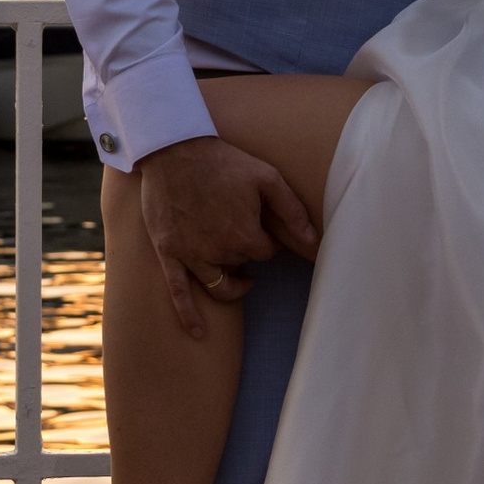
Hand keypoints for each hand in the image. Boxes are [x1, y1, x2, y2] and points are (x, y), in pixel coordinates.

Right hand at [137, 133, 318, 338]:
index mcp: (244, 234)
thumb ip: (291, 210)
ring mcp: (191, 255)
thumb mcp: (265, 177)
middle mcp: (219, 250)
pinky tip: (200, 333)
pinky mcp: (169, 253)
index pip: (266, 252)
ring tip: (240, 277)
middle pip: (242, 265)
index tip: (260, 223)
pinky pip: (178, 292)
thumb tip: (314, 241)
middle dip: (246, 253)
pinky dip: (189, 315)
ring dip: (232, 284)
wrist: (173, 150)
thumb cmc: (222, 161)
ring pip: (219, 285)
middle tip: (242, 230)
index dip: (267, 239)